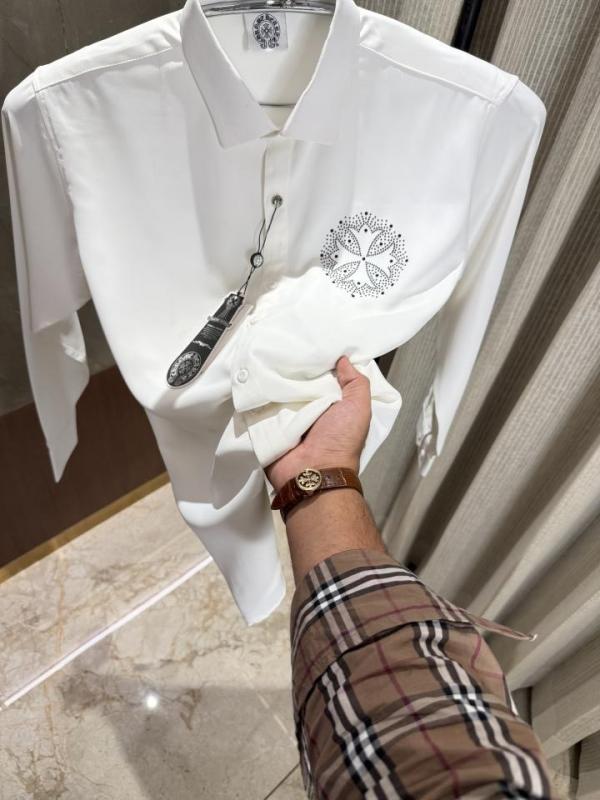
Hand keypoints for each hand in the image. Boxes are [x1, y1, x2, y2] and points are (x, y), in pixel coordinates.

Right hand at [264, 355, 371, 492]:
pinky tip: (252, 375)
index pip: (323, 376)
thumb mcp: (359, 409)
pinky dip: (258, 393)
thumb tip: (344, 360)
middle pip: (298, 380)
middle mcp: (309, 409)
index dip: (319, 360)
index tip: (311, 341)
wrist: (312, 471)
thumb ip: (356, 384)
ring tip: (266, 355)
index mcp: (331, 404)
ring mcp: (287, 417)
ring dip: (273, 378)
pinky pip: (261, 405)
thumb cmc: (340, 442)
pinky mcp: (268, 425)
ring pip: (278, 390)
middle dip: (293, 365)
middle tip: (285, 344)